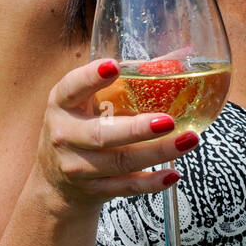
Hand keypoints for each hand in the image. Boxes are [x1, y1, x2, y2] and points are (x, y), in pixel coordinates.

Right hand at [32, 57, 200, 213]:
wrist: (57, 183)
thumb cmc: (82, 126)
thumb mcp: (89, 100)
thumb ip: (126, 79)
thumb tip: (181, 56)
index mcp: (62, 104)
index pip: (72, 88)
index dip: (90, 77)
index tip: (114, 66)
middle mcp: (65, 135)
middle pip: (100, 134)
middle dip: (136, 129)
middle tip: (167, 121)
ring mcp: (77, 167)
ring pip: (120, 162)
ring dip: (157, 153)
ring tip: (188, 140)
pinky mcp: (94, 190)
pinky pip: (126, 186)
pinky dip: (150, 183)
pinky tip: (172, 174)